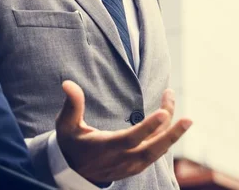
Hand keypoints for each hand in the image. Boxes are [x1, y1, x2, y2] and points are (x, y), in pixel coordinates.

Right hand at [55, 81, 191, 182]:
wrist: (73, 171)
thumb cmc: (70, 144)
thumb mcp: (66, 125)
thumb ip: (71, 104)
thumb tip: (68, 83)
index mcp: (105, 147)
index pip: (131, 138)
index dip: (148, 127)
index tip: (163, 113)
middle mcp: (122, 159)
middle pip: (152, 148)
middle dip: (172, 134)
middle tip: (188, 119)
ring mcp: (131, 165)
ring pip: (157, 151)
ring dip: (173, 135)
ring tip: (185, 118)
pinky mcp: (136, 167)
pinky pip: (155, 154)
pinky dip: (165, 140)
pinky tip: (171, 126)